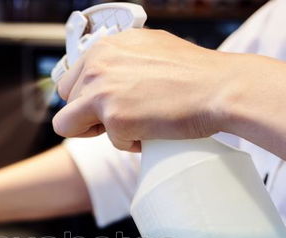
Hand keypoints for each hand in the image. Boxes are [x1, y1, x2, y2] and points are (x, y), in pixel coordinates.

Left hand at [52, 29, 234, 151]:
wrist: (220, 88)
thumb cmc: (193, 71)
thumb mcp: (148, 48)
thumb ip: (119, 61)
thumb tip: (103, 76)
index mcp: (104, 47)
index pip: (68, 80)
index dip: (84, 98)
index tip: (103, 105)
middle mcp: (98, 65)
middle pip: (65, 103)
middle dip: (88, 116)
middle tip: (121, 117)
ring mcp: (103, 92)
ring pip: (68, 126)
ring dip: (100, 130)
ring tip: (134, 122)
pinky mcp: (114, 119)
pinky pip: (109, 143)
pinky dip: (130, 143)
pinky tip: (152, 129)